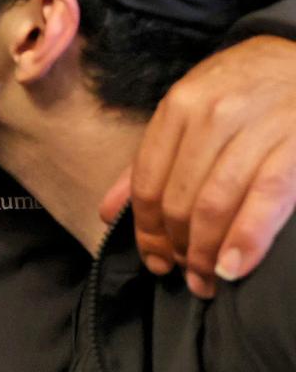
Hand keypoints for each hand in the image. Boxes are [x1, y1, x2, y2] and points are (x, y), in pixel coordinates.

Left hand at [103, 36, 295, 297]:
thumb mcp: (189, 111)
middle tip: (185, 275)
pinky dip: (246, 239)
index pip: (148, 181)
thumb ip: (148, 162)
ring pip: (216, 204)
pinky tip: (233, 268)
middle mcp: (212, 115)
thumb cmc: (240, 91)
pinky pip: (265, 199)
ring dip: (207, 253)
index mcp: (178, 107)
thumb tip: (107, 211)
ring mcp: (256, 128)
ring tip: (208, 280)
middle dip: (177, 247)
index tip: (153, 259)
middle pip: (179, 198)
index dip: (145, 229)